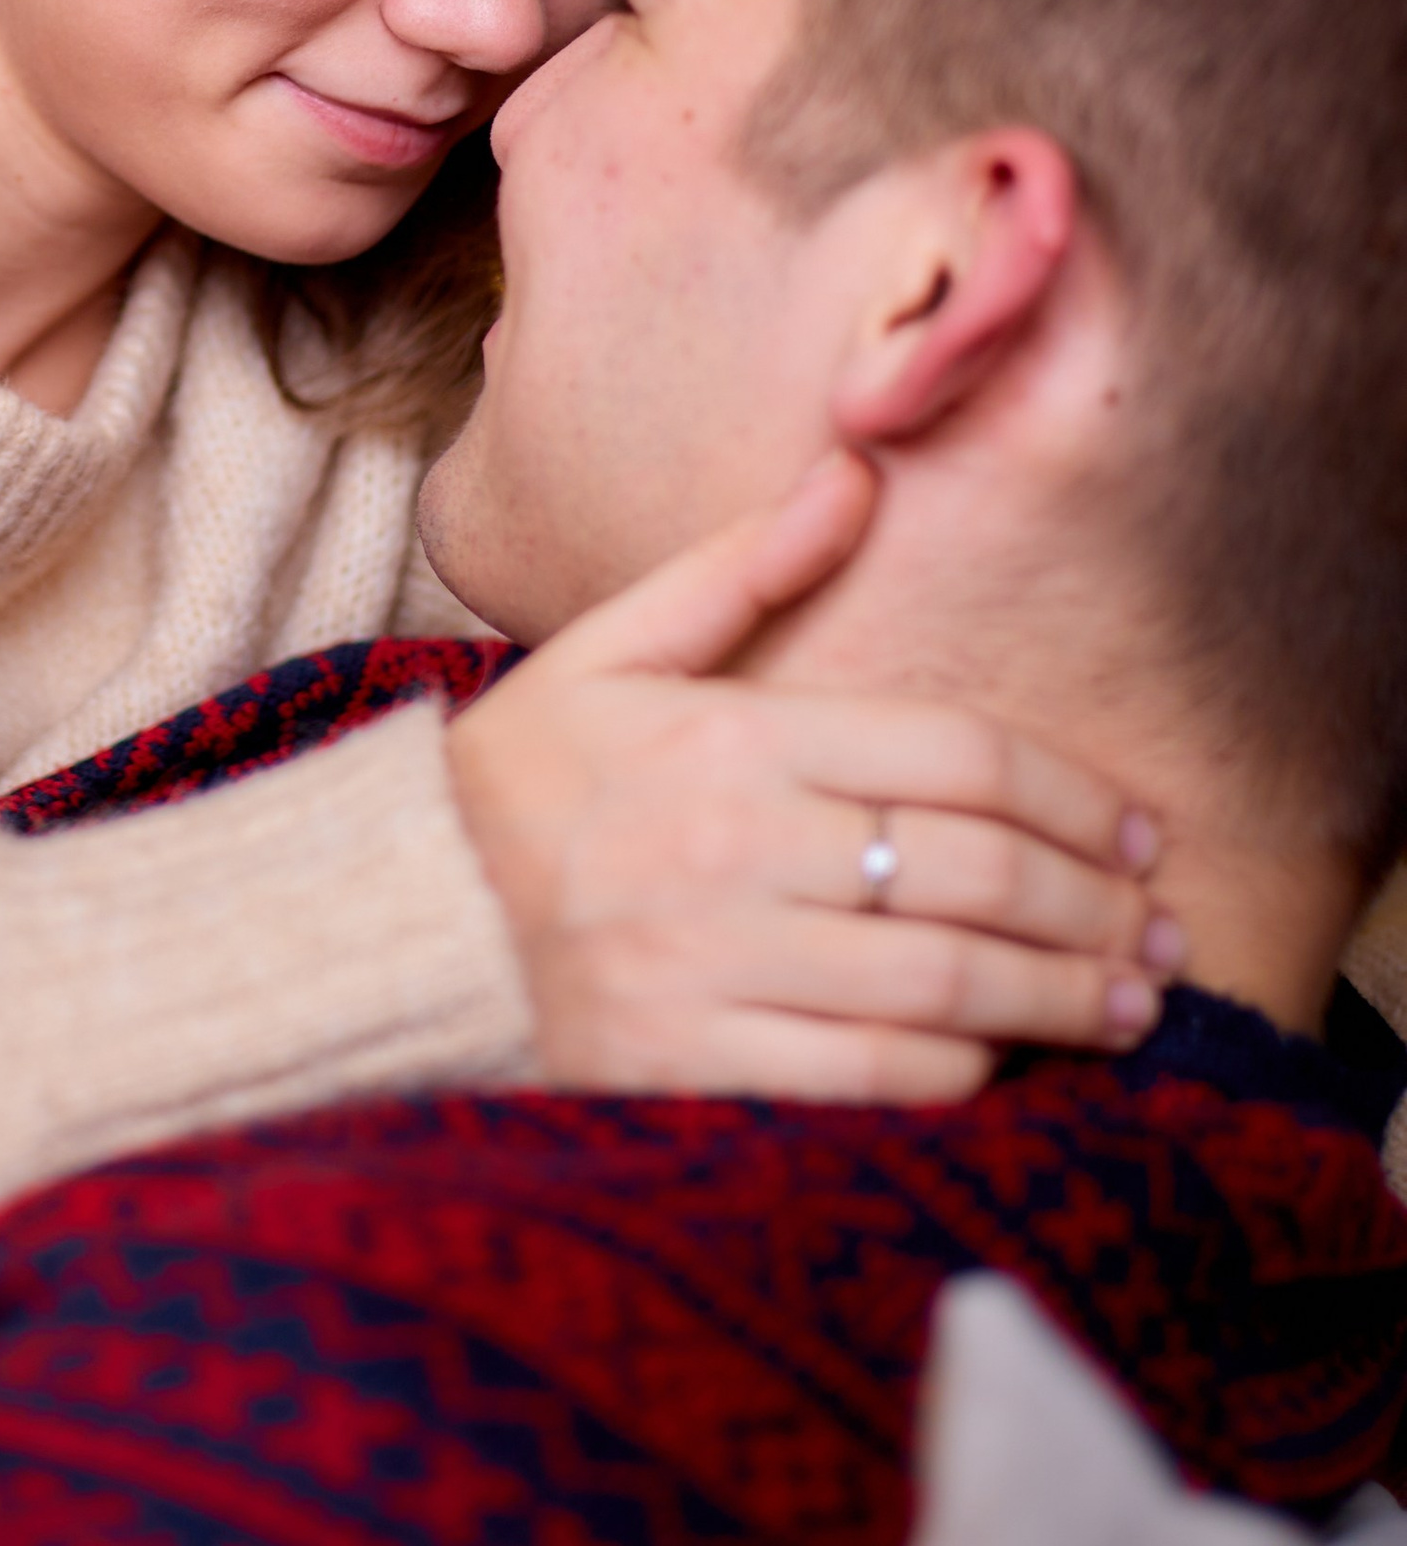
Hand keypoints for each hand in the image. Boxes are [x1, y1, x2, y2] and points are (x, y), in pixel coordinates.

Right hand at [445, 453, 1173, 1103]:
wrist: (389, 927)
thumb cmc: (514, 790)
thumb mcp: (609, 652)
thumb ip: (741, 569)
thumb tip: (856, 471)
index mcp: (727, 737)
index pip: (955, 755)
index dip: (1070, 795)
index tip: (1134, 831)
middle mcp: (732, 849)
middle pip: (976, 874)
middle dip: (1094, 909)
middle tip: (1157, 930)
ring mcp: (713, 966)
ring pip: (947, 984)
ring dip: (1062, 998)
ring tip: (1125, 1004)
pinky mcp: (693, 1067)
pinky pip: (869, 1075)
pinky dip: (957, 1069)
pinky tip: (997, 1058)